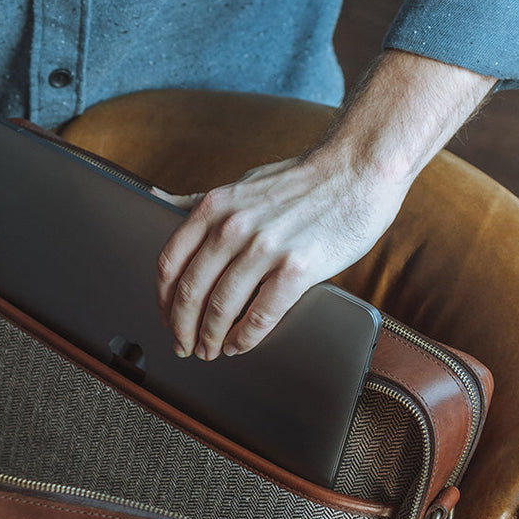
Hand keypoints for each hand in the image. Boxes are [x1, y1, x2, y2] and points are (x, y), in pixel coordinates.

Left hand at [155, 51, 496, 359]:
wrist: (358, 168)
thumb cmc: (302, 179)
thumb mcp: (242, 183)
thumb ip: (203, 201)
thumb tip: (159, 202)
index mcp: (214, 207)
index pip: (170, 263)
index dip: (163, 300)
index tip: (166, 318)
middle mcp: (233, 226)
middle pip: (190, 292)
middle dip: (182, 327)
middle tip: (184, 346)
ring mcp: (265, 247)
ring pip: (221, 307)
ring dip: (210, 337)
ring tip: (210, 351)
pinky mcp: (298, 267)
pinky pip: (261, 314)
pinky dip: (244, 337)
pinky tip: (239, 346)